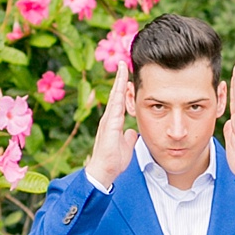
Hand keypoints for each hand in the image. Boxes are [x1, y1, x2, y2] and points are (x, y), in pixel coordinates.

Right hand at [85, 64, 135, 187]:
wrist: (103, 172)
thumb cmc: (112, 161)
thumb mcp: (126, 146)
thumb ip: (128, 137)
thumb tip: (132, 132)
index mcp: (113, 121)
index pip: (119, 100)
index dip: (123, 87)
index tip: (126, 74)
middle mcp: (109, 118)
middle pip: (115, 93)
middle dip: (120, 78)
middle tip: (123, 62)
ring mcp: (108, 121)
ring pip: (114, 97)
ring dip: (119, 82)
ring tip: (122, 67)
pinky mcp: (109, 126)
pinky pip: (115, 107)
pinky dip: (118, 95)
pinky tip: (122, 86)